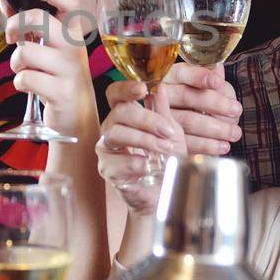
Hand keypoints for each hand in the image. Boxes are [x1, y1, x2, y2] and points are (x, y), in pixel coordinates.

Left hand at [3, 0, 95, 139]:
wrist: (77, 116)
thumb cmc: (58, 76)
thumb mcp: (47, 48)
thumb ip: (27, 24)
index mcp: (73, 33)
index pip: (69, 1)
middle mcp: (75, 47)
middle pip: (40, 19)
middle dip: (16, 24)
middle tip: (11, 36)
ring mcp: (69, 70)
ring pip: (26, 51)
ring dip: (15, 62)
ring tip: (22, 68)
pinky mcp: (61, 92)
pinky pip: (25, 78)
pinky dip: (19, 82)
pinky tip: (29, 86)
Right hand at [96, 79, 186, 213]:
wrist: (164, 192)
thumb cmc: (167, 161)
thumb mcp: (172, 133)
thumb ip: (164, 111)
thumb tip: (160, 87)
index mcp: (125, 115)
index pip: (116, 94)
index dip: (126, 88)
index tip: (143, 89)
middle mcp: (111, 128)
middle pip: (119, 112)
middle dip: (146, 119)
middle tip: (167, 132)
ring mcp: (106, 149)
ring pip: (116, 133)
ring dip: (144, 140)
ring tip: (164, 150)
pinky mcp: (106, 169)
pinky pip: (117, 161)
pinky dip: (137, 163)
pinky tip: (150, 167)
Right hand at [164, 63, 242, 155]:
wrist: (184, 120)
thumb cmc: (199, 96)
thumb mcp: (206, 84)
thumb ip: (210, 77)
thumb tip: (217, 72)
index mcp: (170, 76)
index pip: (183, 74)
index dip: (200, 77)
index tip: (218, 82)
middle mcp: (161, 95)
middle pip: (186, 96)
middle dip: (214, 104)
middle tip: (236, 110)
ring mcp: (160, 117)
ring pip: (186, 121)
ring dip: (214, 129)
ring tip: (234, 133)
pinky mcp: (165, 139)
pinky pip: (184, 143)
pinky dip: (205, 146)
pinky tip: (221, 146)